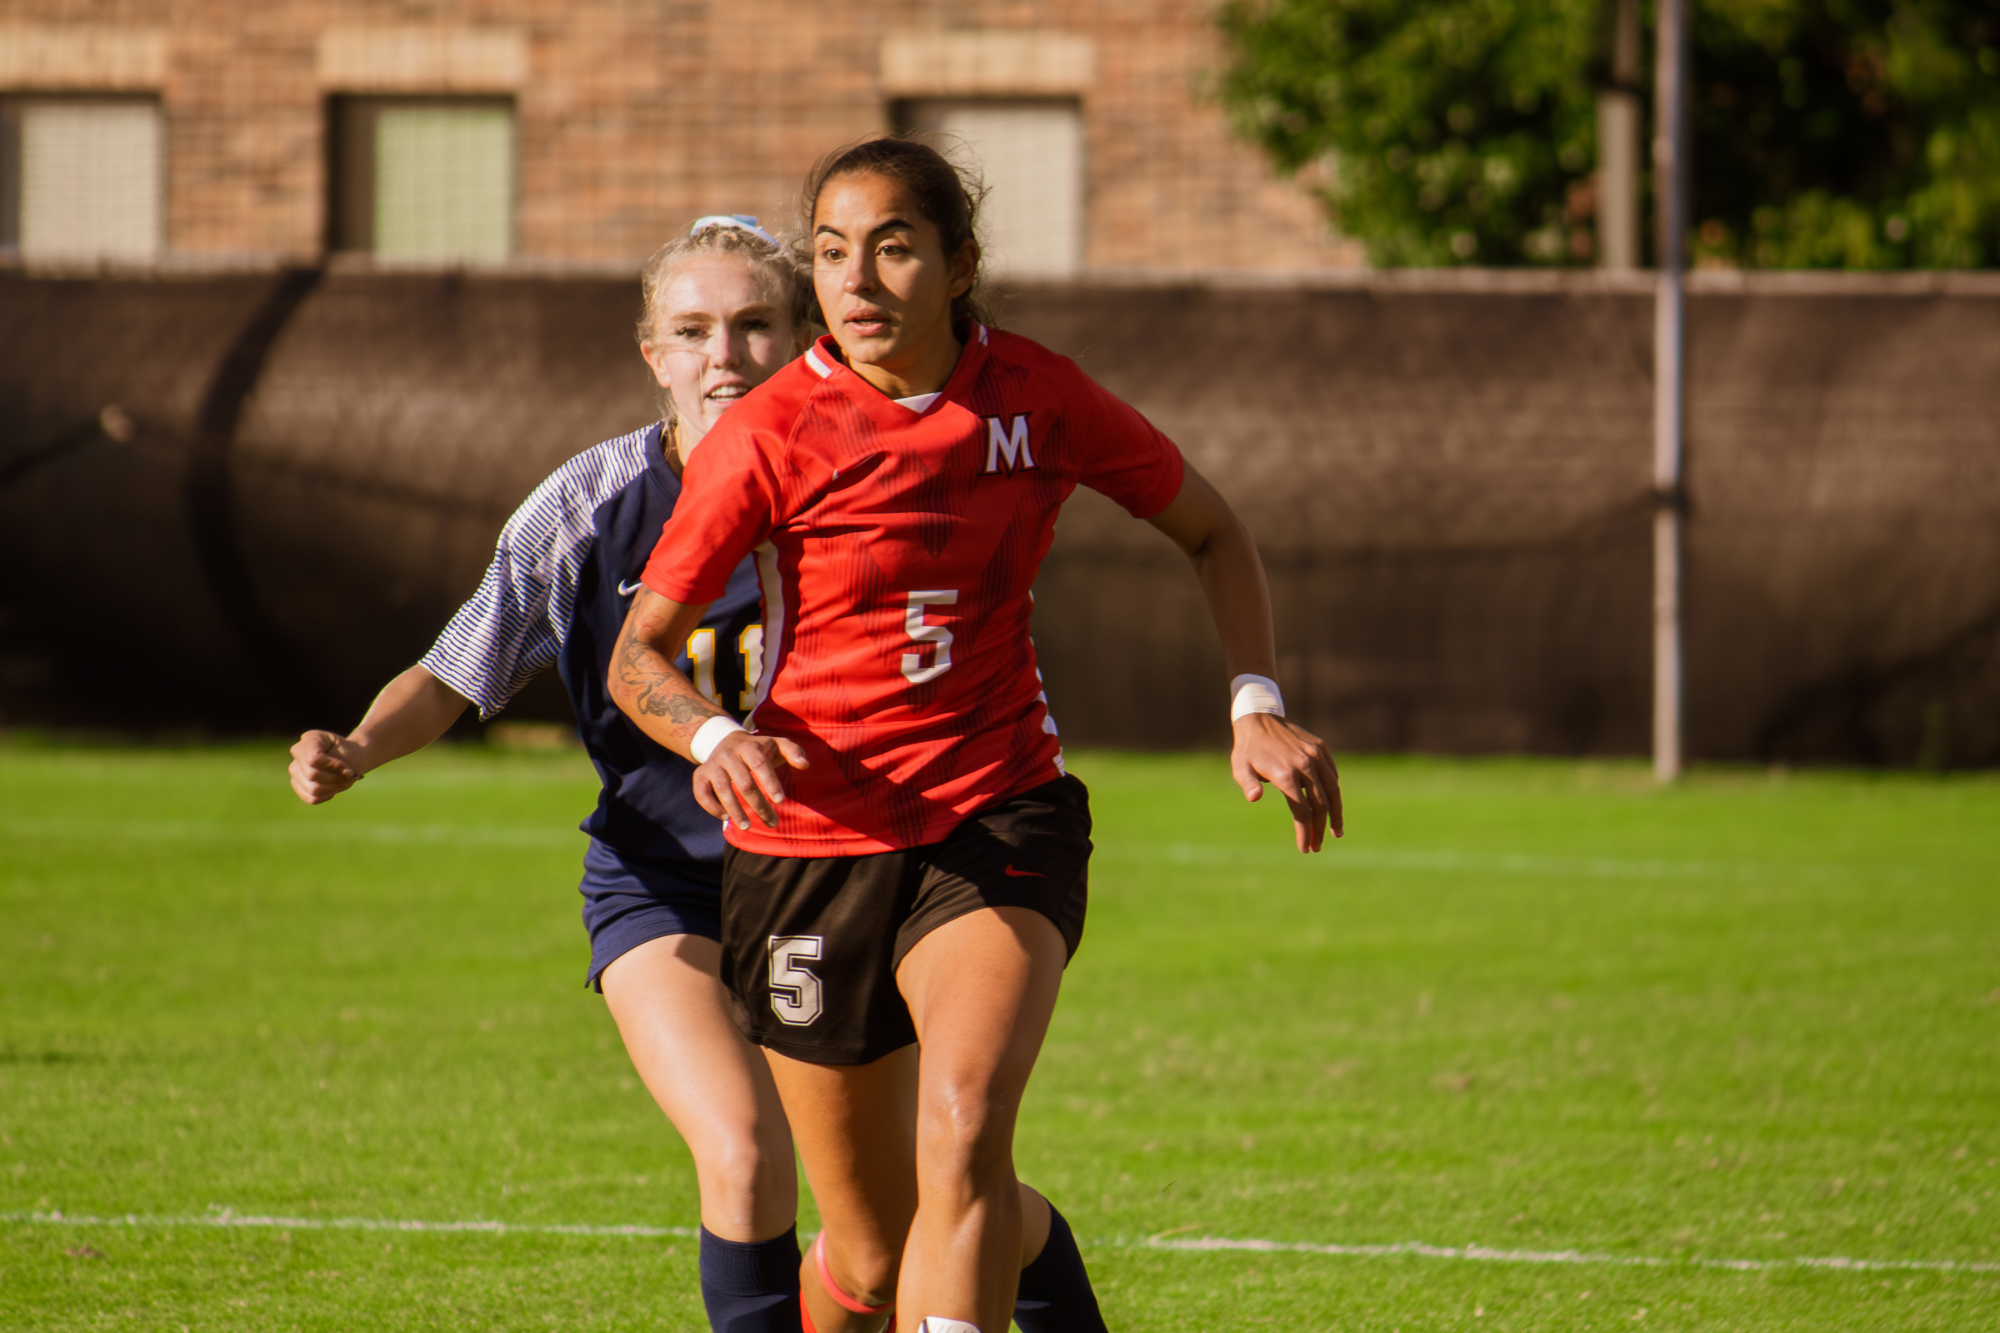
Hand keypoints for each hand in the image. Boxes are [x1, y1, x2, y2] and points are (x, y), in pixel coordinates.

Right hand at [289, 730, 364, 803]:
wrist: (350, 759)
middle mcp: (297, 752)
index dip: (333, 766)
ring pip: (313, 789)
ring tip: (341, 780)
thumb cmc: (348, 754)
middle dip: (335, 778)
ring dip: (333, 787)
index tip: (347, 766)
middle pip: (312, 775)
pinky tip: (332, 787)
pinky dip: (327, 795)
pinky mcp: (297, 785)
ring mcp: (295, 769)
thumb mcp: (348, 753)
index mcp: (310, 739)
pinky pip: (312, 798)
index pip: (314, 760)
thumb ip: (339, 764)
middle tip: (348, 775)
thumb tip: (341, 775)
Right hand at [692, 731, 810, 829]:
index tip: (781, 801)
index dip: (770, 782)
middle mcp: (729, 754)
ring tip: (748, 827)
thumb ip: (793, 751)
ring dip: (735, 811)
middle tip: (772, 822)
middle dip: (758, 805)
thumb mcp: (776, 745)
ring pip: (723, 789)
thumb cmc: (758, 749)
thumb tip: (805, 765)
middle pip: (744, 782)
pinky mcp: (700, 775)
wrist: (724, 740)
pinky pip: (701, 793)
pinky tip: (726, 817)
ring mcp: (713, 764)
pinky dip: (712, 807)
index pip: (760, 764)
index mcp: (749, 746)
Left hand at [1230, 713, 1341, 852]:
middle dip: (1320, 829)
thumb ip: (1248, 784)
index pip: (1303, 811)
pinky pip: (1332, 773)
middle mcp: (1305, 764)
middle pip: (1320, 805)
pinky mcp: (1321, 747)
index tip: (1304, 848)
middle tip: (1317, 846)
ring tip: (1337, 831)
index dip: (1305, 832)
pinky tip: (1332, 804)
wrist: (1259, 718)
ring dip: (1336, 813)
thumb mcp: (1240, 767)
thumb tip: (1254, 798)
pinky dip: (1334, 790)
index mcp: (1286, 774)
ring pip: (1333, 789)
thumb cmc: (1247, 749)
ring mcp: (1315, 755)